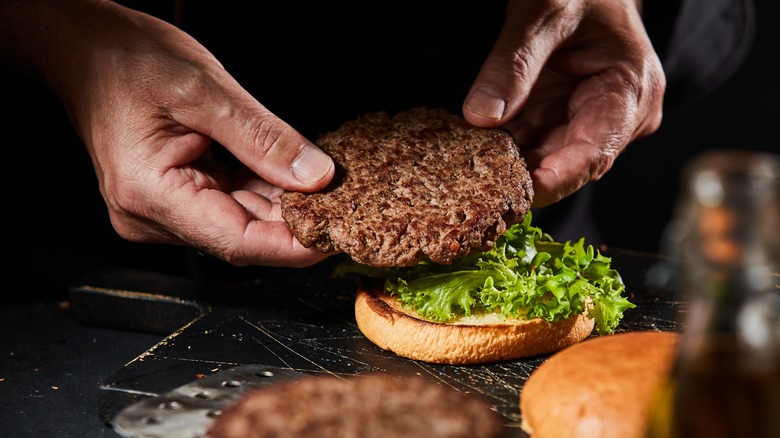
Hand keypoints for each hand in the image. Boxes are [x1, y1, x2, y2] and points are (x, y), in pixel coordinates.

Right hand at [3, 1, 334, 266]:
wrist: (86, 49)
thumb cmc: (126, 61)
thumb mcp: (203, 90)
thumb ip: (262, 137)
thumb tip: (315, 176)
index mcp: (150, 194)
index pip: (237, 242)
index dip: (293, 246)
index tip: (337, 237)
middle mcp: (152, 214)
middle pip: (242, 235)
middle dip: (297, 222)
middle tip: (346, 205)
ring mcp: (161, 210)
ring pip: (240, 220)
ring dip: (284, 207)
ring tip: (327, 189)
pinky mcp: (175, 197)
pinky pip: (229, 203)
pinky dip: (264, 192)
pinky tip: (293, 179)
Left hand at [463, 0, 664, 206]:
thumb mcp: (545, 11)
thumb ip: (514, 63)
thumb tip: (482, 116)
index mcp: (630, 91)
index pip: (594, 152)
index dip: (556, 180)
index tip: (518, 196)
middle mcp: (616, 117)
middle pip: (566, 164)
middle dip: (521, 176)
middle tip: (475, 187)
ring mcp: (588, 120)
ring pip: (544, 159)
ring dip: (507, 165)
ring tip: (467, 169)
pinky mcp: (562, 118)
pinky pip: (531, 144)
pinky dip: (503, 148)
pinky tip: (473, 151)